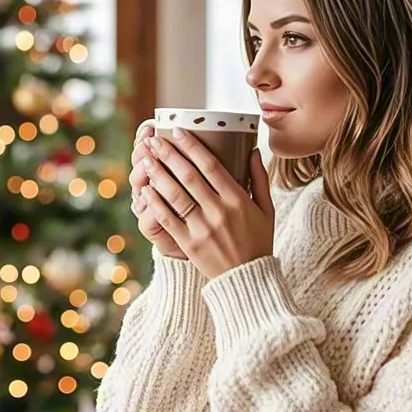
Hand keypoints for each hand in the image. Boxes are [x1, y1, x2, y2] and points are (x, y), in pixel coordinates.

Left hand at [138, 129, 274, 278]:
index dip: (192, 146)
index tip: (178, 131)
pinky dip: (155, 203)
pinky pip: (168, 219)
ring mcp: (202, 229)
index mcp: (238, 200)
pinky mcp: (189, 244)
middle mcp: (219, 212)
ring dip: (158, 174)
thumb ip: (259, 179)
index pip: (211, 166)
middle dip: (169, 155)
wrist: (249, 281)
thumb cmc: (258, 241)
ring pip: (175, 196)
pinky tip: (146, 189)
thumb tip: (252, 150)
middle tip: (153, 140)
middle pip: (189, 177)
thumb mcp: (266, 209)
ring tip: (145, 159)